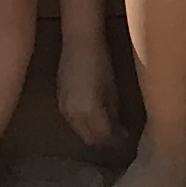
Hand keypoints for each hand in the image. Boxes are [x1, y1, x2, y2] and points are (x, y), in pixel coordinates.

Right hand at [57, 35, 126, 150]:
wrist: (80, 44)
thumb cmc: (102, 63)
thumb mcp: (113, 92)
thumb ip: (115, 116)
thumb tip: (121, 133)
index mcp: (90, 113)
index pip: (104, 138)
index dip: (116, 142)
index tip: (126, 141)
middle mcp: (74, 116)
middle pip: (90, 139)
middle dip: (105, 142)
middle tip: (118, 138)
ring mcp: (64, 110)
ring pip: (80, 132)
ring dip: (93, 134)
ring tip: (108, 129)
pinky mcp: (59, 103)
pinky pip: (73, 122)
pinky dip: (83, 124)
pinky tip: (94, 117)